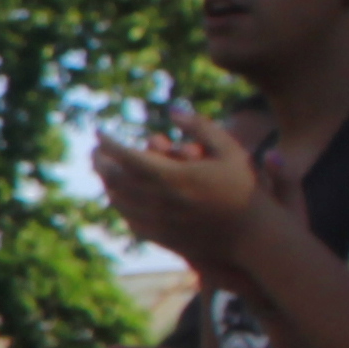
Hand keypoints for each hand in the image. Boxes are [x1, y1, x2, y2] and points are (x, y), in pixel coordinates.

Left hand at [90, 111, 271, 259]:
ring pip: (119, 200)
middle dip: (101, 162)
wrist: (253, 236)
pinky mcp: (160, 237)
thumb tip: (173, 110)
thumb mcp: (231, 150)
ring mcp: (157, 222)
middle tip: (95, 150)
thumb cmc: (246, 188)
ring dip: (107, 182)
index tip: (100, 132)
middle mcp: (159, 201)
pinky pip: (129, 219)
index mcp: (173, 177)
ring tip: (104, 169)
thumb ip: (201, 127)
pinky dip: (120, 203)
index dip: (109, 143)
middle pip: (116, 179)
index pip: (127, 156)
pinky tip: (120, 195)